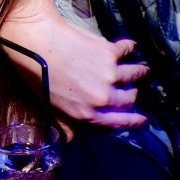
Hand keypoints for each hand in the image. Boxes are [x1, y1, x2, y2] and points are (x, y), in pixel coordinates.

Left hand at [0, 0, 148, 128]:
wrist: (36, 41)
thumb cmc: (36, 75)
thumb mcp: (49, 106)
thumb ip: (65, 123)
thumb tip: (72, 139)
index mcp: (87, 113)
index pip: (117, 122)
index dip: (133, 121)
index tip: (143, 119)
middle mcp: (102, 96)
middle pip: (129, 98)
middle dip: (133, 95)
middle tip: (134, 90)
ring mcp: (109, 74)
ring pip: (134, 74)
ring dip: (140, 71)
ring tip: (142, 69)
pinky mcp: (109, 52)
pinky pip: (127, 49)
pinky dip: (130, 47)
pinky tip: (130, 46)